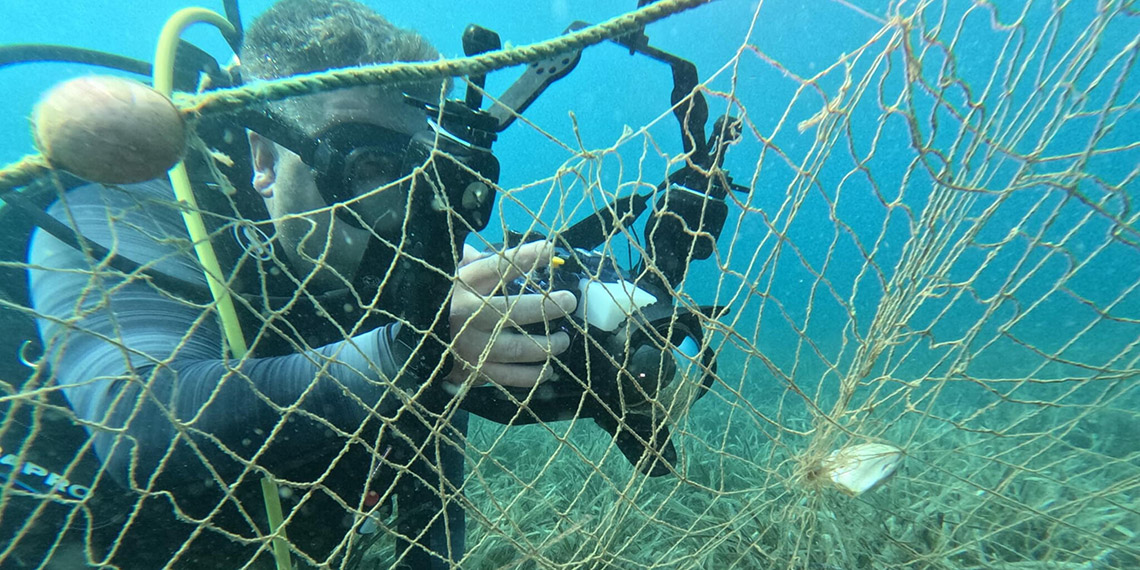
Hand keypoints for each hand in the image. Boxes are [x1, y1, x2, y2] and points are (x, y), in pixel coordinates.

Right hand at [446, 241, 576, 386]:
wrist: (419, 344)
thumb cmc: (451, 302)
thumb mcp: (458, 276)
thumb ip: (479, 261)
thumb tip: (512, 249)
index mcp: (463, 286)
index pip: (497, 267)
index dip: (526, 257)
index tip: (551, 250)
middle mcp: (466, 315)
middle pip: (512, 311)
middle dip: (546, 306)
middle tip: (569, 301)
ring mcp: (471, 346)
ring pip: (517, 348)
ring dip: (547, 345)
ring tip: (563, 339)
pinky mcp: (475, 372)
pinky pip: (510, 377)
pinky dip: (533, 375)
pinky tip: (548, 369)